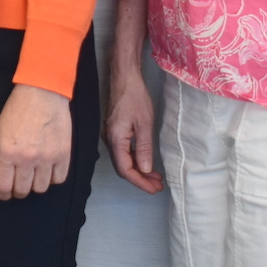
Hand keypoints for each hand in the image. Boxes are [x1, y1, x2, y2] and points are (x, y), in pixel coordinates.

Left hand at [0, 83, 72, 199]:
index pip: (3, 187)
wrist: (42, 93)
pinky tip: (48, 171)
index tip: (4, 194)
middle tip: (18, 186)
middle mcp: (27, 159)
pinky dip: (52, 178)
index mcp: (7, 153)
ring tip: (33, 177)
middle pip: (23, 190)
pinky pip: (59, 179)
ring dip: (35, 185)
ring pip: (41, 188)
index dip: (2, 194)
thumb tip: (4, 174)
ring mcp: (47, 158)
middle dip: (18, 191)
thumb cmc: (18, 109)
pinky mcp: (63, 155)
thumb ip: (1, 155)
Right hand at [105, 62, 163, 194]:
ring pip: (122, 160)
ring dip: (138, 170)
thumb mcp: (144, 123)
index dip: (140, 182)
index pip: (126, 169)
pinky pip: (122, 151)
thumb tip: (145, 169)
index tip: (154, 189)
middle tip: (158, 185)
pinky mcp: (114, 130)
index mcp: (115, 139)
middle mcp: (109, 140)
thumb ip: (144, 148)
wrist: (124, 77)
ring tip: (155, 177)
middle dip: (140, 179)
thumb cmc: (135, 97)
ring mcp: (110, 135)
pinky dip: (134, 160)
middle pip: (122, 167)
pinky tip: (145, 161)